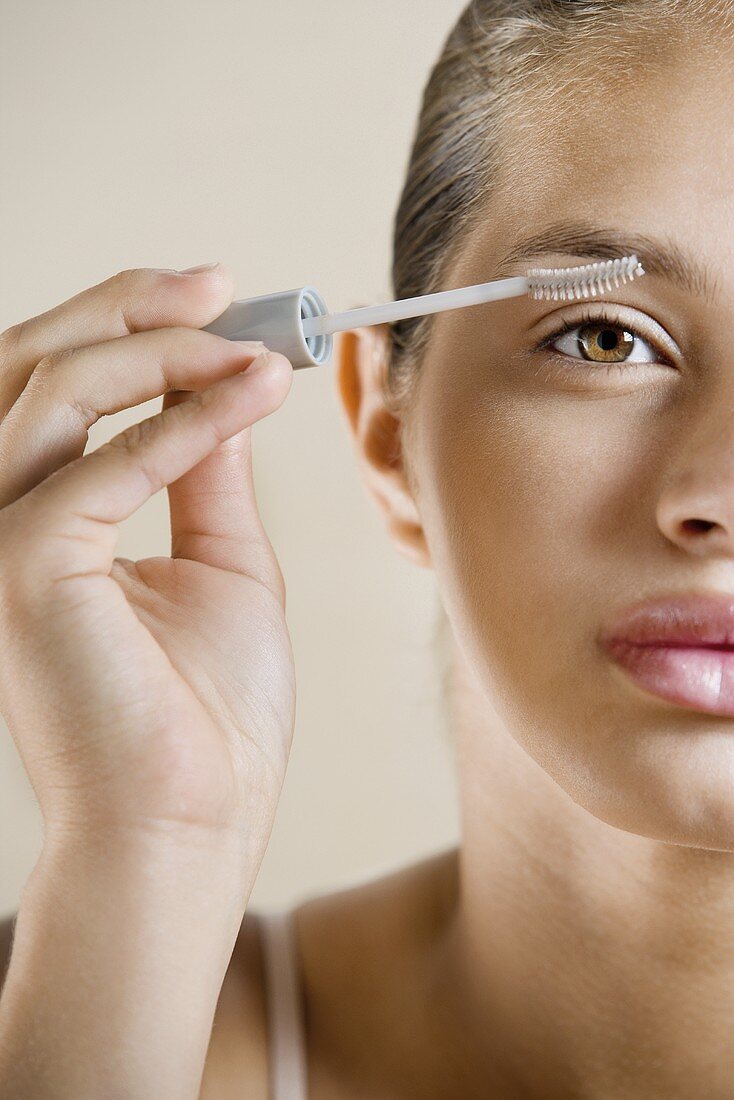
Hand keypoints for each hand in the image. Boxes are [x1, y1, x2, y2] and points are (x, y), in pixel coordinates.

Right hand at [0, 265, 295, 858]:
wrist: (197, 815)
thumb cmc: (210, 711)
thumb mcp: (223, 563)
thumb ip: (205, 470)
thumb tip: (222, 389)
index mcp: (41, 518)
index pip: (57, 390)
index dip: (131, 331)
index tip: (219, 302)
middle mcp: (2, 518)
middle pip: (30, 366)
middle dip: (125, 308)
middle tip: (217, 282)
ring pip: (51, 390)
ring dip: (158, 350)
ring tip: (249, 341)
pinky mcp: (20, 568)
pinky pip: (105, 464)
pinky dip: (186, 421)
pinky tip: (254, 392)